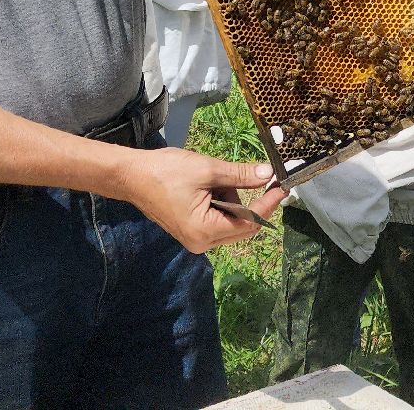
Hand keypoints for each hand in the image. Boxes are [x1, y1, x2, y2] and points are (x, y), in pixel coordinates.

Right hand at [114, 146, 286, 253]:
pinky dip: (220, 202)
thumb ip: (240, 175)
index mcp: (205, 231)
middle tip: (255, 174)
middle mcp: (202, 243)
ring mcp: (196, 240)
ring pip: (231, 221)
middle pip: (242, 226)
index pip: (249, 223)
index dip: (268, 204)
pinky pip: (218, 219)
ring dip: (231, 199)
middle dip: (247, 199)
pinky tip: (207, 186)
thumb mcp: (207, 169)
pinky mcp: (191, 231)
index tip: (283, 186)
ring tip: (211, 178)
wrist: (131, 175)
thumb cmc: (165, 171)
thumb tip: (268, 174)